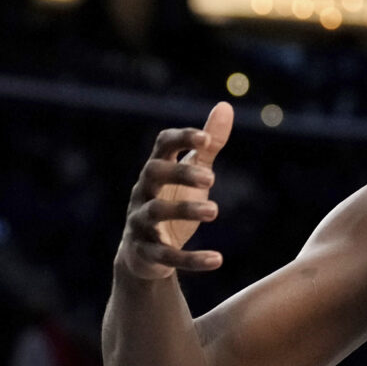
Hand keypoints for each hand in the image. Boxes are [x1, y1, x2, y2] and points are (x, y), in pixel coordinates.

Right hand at [117, 103, 233, 281]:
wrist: (145, 256)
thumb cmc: (172, 203)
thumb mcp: (192, 173)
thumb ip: (208, 145)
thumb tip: (225, 106)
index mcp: (155, 170)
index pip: (162, 145)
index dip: (181, 139)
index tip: (206, 139)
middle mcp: (142, 192)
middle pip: (154, 173)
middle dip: (180, 172)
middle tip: (212, 177)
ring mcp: (140, 222)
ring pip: (156, 212)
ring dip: (185, 209)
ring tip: (215, 210)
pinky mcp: (146, 252)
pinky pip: (167, 255)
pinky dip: (192, 259)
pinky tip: (218, 260)